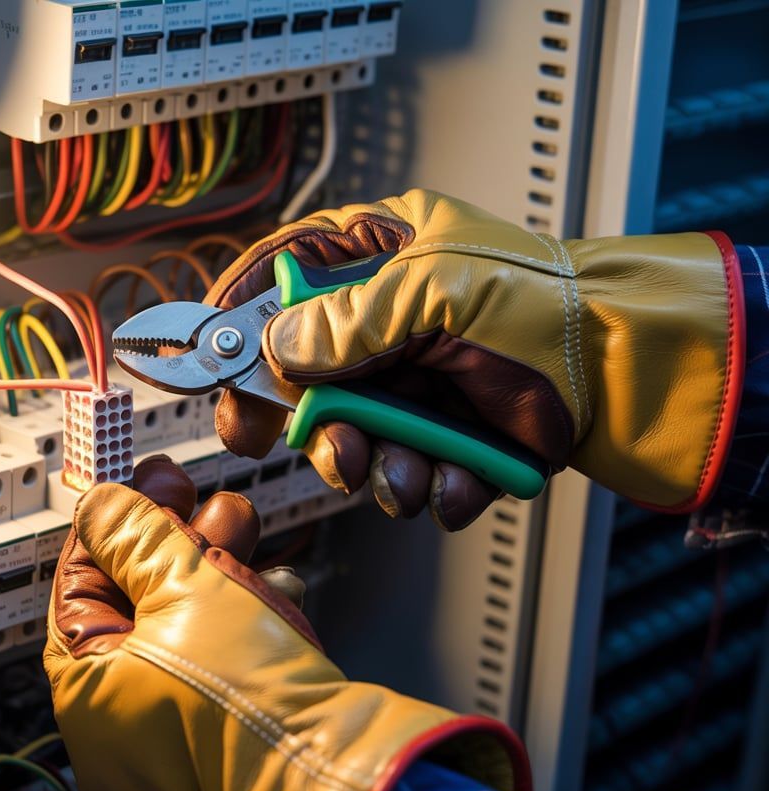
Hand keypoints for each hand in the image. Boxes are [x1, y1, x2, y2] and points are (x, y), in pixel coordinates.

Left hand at [44, 456, 527, 790]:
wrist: (341, 779)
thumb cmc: (252, 708)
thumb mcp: (181, 587)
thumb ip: (133, 535)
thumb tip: (102, 507)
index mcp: (87, 701)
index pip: (78, 592)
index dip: (107, 530)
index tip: (130, 491)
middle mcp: (126, 727)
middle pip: (136, 605)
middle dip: (169, 539)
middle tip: (185, 492)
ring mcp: (182, 735)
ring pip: (187, 626)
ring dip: (212, 565)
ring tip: (238, 522)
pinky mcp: (237, 732)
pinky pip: (225, 659)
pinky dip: (242, 615)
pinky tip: (268, 579)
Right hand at [208, 189, 739, 526]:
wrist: (622, 369)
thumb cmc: (541, 303)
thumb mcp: (435, 291)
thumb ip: (349, 320)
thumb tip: (277, 347)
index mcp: (377, 259)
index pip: (283, 277)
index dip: (241, 317)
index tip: (213, 358)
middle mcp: (385, 323)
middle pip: (303, 376)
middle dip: (312, 423)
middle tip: (325, 445)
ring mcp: (411, 381)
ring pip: (351, 436)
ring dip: (373, 465)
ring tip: (407, 470)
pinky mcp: (441, 434)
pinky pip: (407, 470)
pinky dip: (427, 486)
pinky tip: (454, 481)